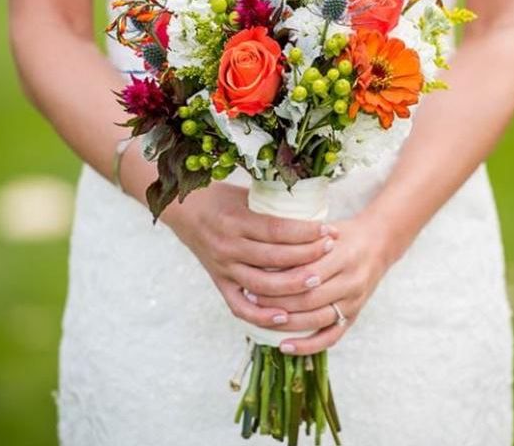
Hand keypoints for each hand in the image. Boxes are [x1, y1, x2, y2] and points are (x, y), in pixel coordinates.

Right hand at [162, 182, 337, 331]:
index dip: (306, 232)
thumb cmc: (219, 198)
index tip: (329, 230)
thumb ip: (273, 208)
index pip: (277, 230)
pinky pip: (240, 307)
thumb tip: (314, 212)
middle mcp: (228, 247)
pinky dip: (262, 316)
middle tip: (332, 250)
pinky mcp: (219, 282)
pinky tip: (284, 316)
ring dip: (292, 286)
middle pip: (275, 259)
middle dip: (308, 256)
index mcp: (235, 221)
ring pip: (262, 285)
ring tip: (318, 280)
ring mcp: (223, 268)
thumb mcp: (245, 195)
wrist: (182, 210)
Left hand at [246, 213, 403, 354]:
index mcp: (342, 256)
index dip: (278, 280)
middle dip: (277, 302)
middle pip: (309, 298)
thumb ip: (297, 242)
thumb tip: (259, 255)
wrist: (379, 242)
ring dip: (287, 323)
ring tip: (262, 319)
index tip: (252, 280)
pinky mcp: (354, 315)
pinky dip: (308, 345)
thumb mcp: (321, 230)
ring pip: (317, 319)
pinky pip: (331, 336)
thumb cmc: (341, 234)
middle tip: (251, 300)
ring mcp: (353, 301)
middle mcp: (351, 281)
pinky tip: (284, 346)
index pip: (305, 273)